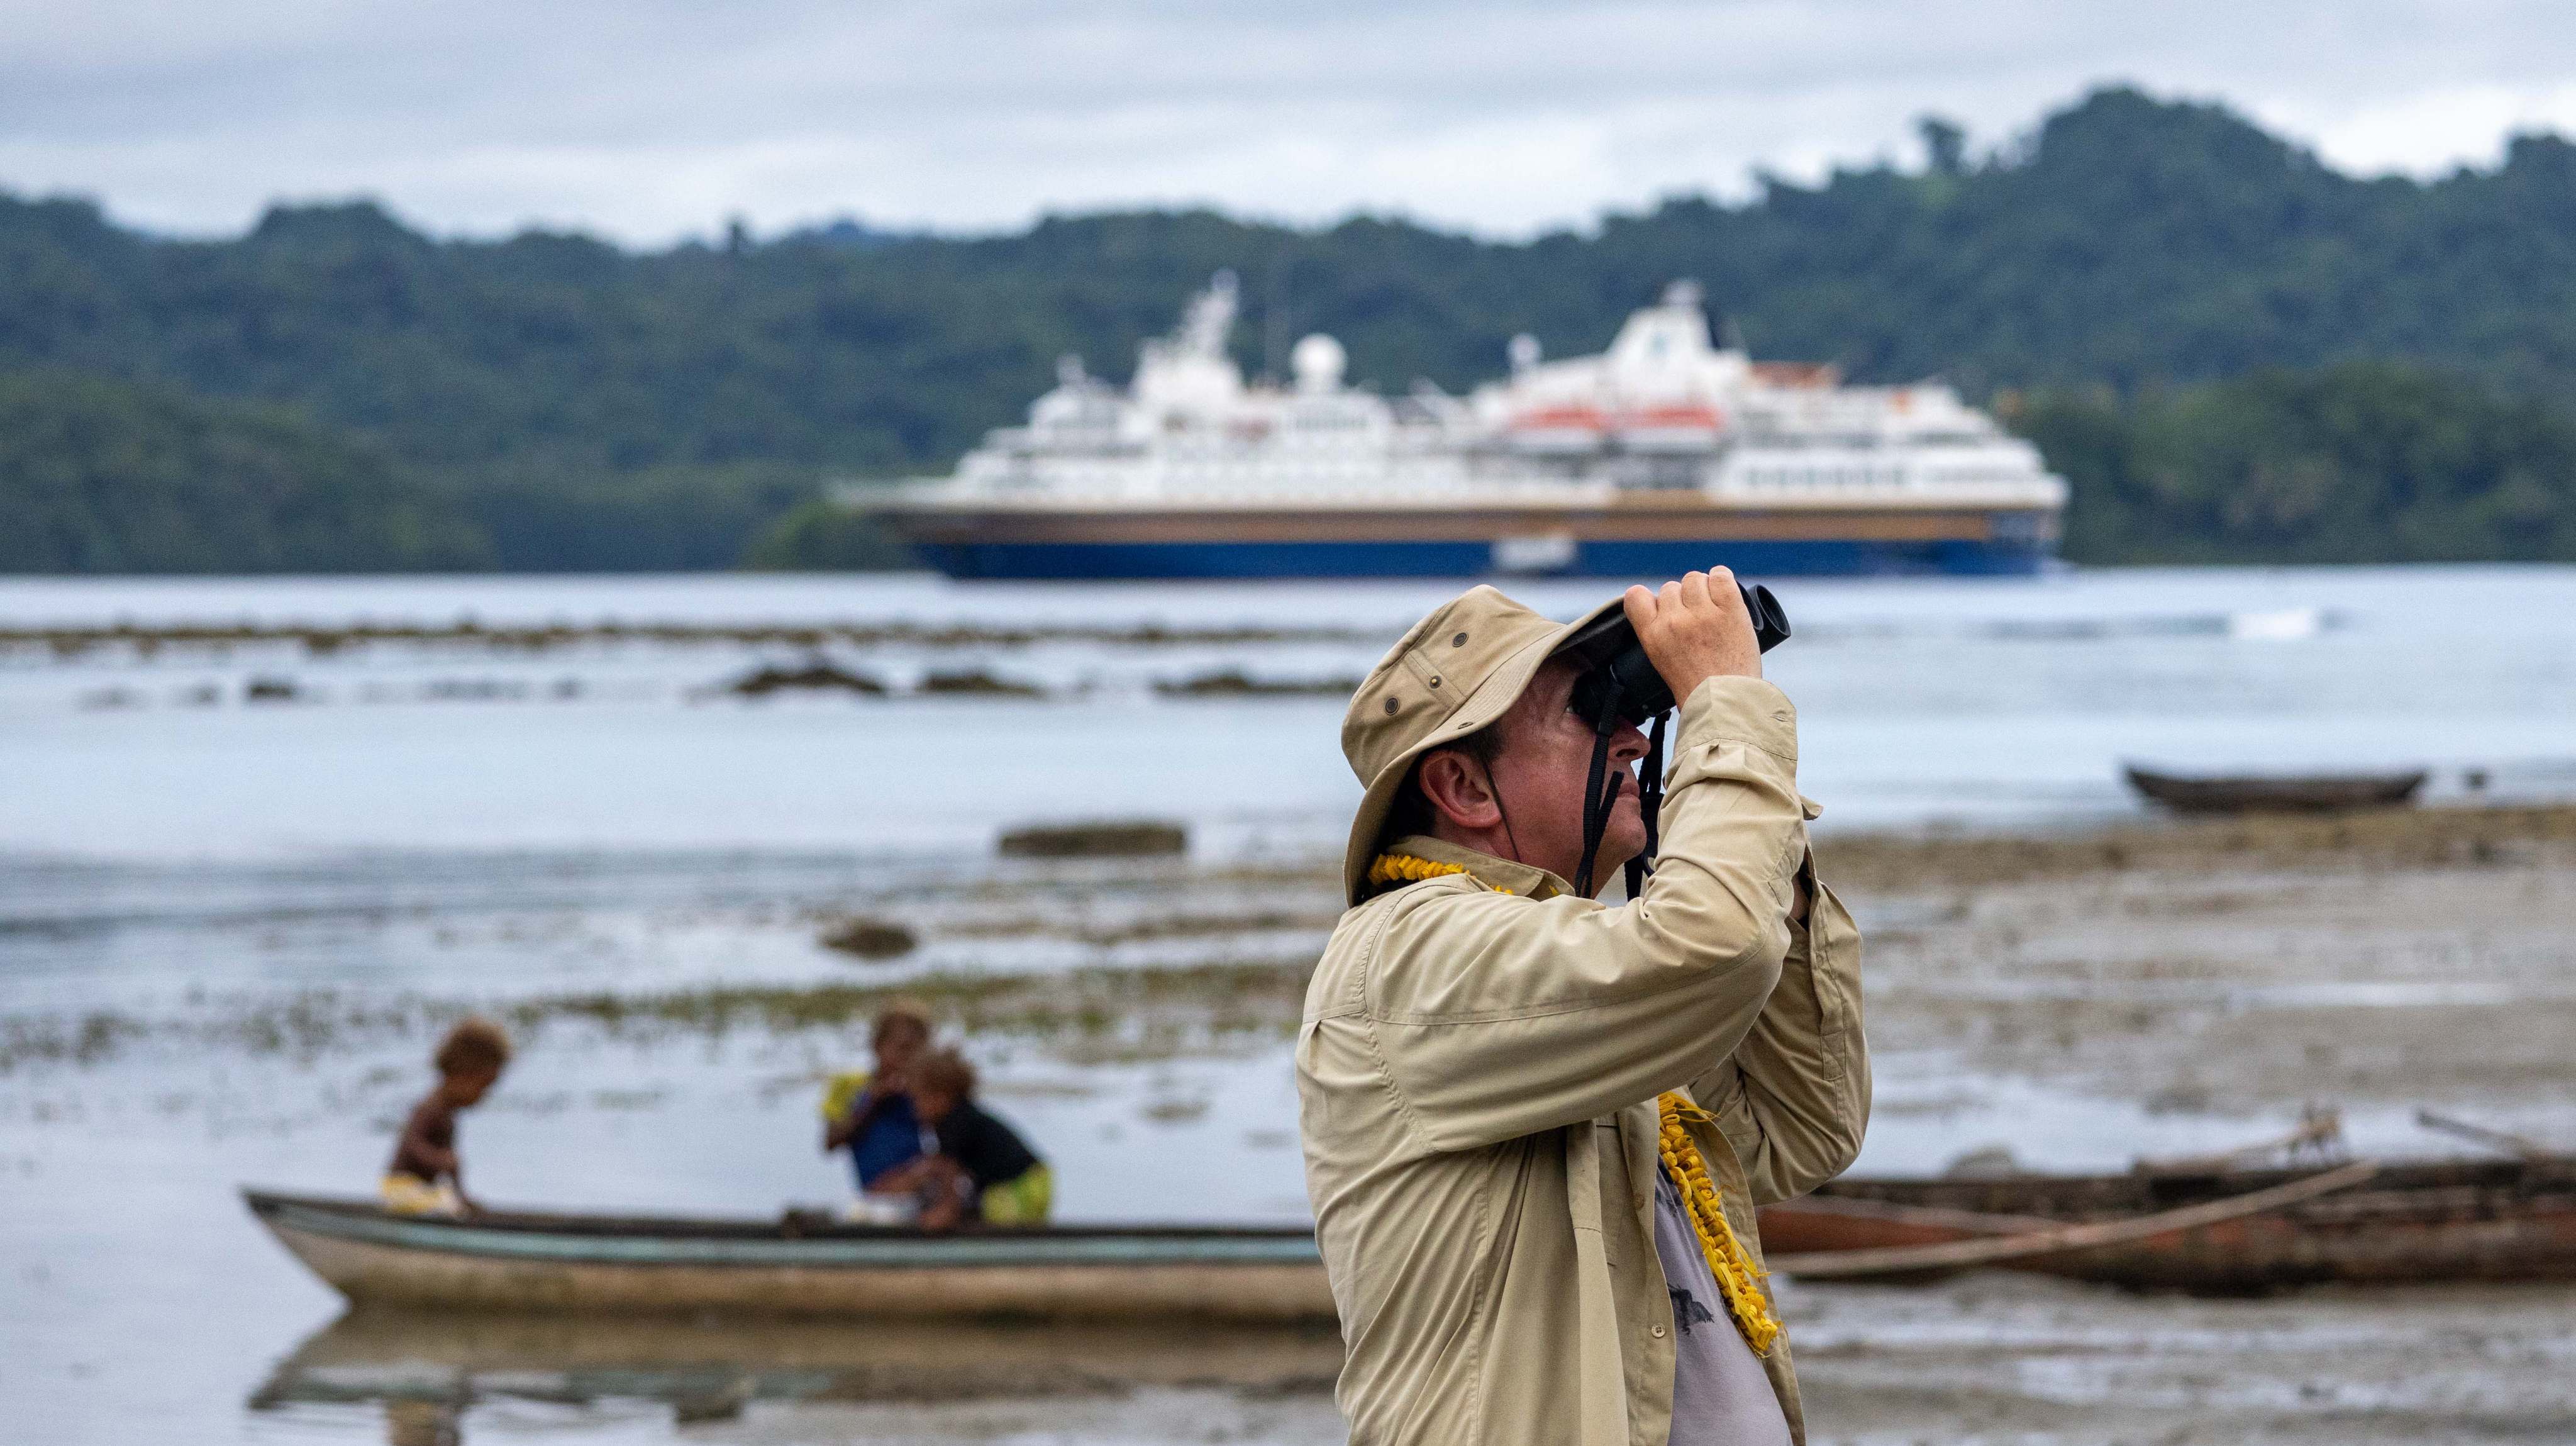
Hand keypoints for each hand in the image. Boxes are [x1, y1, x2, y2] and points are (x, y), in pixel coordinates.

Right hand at [1622, 568, 1761, 700]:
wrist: (1725, 702)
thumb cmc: (1696, 686)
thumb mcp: (1661, 659)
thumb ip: (1659, 631)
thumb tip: (1663, 605)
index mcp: (1652, 634)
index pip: (1635, 595)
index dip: (1650, 598)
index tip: (1662, 608)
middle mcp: (1674, 621)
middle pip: (1670, 587)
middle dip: (1683, 600)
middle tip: (1697, 622)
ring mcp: (1703, 613)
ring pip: (1694, 579)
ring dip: (1703, 590)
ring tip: (1713, 611)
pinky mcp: (1730, 609)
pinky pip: (1720, 575)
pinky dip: (1722, 580)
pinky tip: (1725, 595)